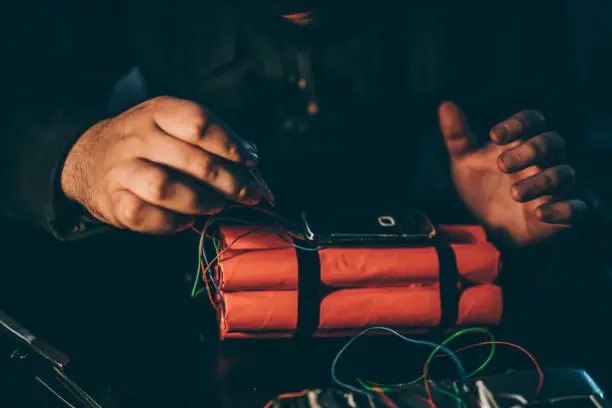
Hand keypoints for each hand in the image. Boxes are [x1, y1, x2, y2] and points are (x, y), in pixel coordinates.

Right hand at [61, 96, 262, 233]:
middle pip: (191, 159)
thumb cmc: (147, 145)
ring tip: (217, 206)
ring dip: (200, 201)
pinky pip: (145, 215)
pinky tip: (186, 220)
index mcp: (158, 112)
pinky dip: (171, 222)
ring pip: (165, 187)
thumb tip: (251, 157)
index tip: (251, 163)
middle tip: (249, 195)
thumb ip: (211, 138)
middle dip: (228, 181)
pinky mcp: (113, 201)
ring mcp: (121, 169)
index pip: (198, 122)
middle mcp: (137, 137)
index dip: (229, 144)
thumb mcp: (172, 126)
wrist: (88, 160)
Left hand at [438, 101, 586, 245]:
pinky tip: (540, 212)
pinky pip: (575, 208)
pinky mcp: (562, 213)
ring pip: (564, 173)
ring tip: (514, 193)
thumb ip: (456, 135)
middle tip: (501, 165)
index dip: (517, 123)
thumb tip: (445, 104)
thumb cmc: (481, 187)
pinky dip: (562, 209)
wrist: (488, 227)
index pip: (532, 120)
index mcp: (522, 143)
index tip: (493, 136)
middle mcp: (543, 160)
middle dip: (529, 150)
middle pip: (552, 142)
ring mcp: (555, 187)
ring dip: (540, 181)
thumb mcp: (463, 162)